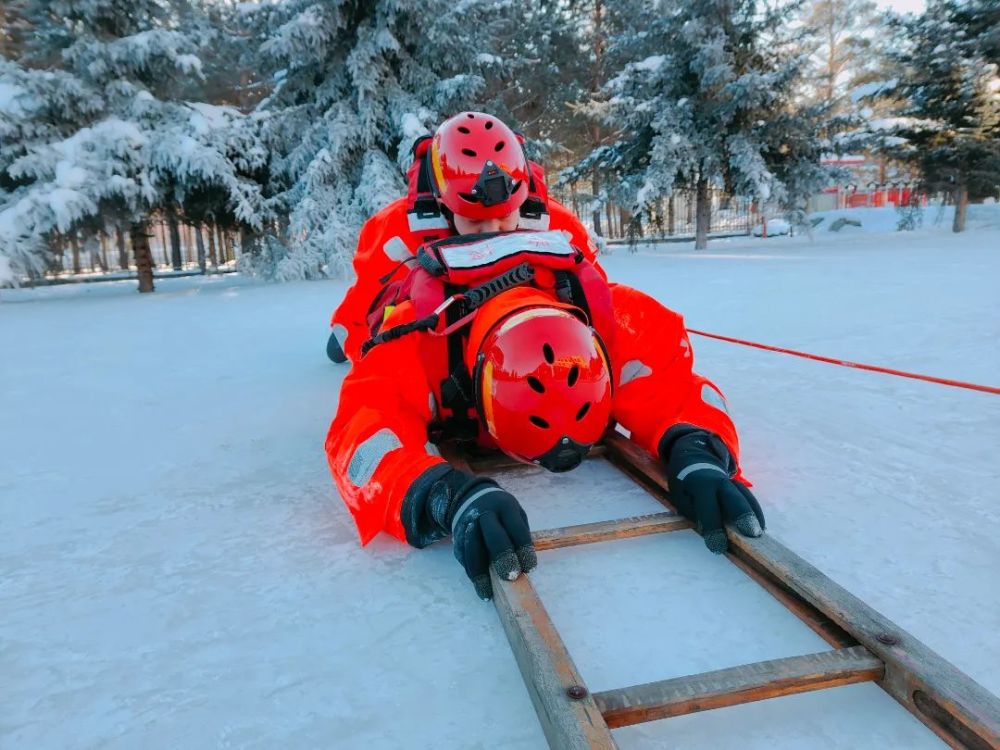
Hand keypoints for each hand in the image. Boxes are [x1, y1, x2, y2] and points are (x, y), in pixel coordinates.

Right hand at [450, 484, 536, 599]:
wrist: (471, 497)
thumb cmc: (502, 513)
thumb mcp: (515, 515)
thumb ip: (519, 535)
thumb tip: (524, 566)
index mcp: (505, 507)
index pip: (516, 529)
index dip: (523, 548)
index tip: (529, 568)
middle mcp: (485, 514)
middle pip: (493, 535)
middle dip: (501, 557)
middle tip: (510, 577)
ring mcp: (468, 525)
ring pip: (472, 550)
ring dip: (480, 572)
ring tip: (488, 592)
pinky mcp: (457, 537)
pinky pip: (463, 557)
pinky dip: (471, 573)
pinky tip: (480, 588)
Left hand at [662, 430, 764, 553]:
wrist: (695, 459)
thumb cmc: (685, 484)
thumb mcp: (681, 497)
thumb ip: (695, 512)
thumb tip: (709, 529)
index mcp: (700, 484)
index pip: (708, 508)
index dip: (713, 527)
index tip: (718, 547)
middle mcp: (719, 481)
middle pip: (734, 497)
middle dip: (743, 515)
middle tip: (752, 534)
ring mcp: (732, 482)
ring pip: (746, 497)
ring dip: (754, 515)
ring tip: (760, 534)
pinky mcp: (739, 486)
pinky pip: (749, 498)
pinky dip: (755, 511)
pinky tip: (760, 526)